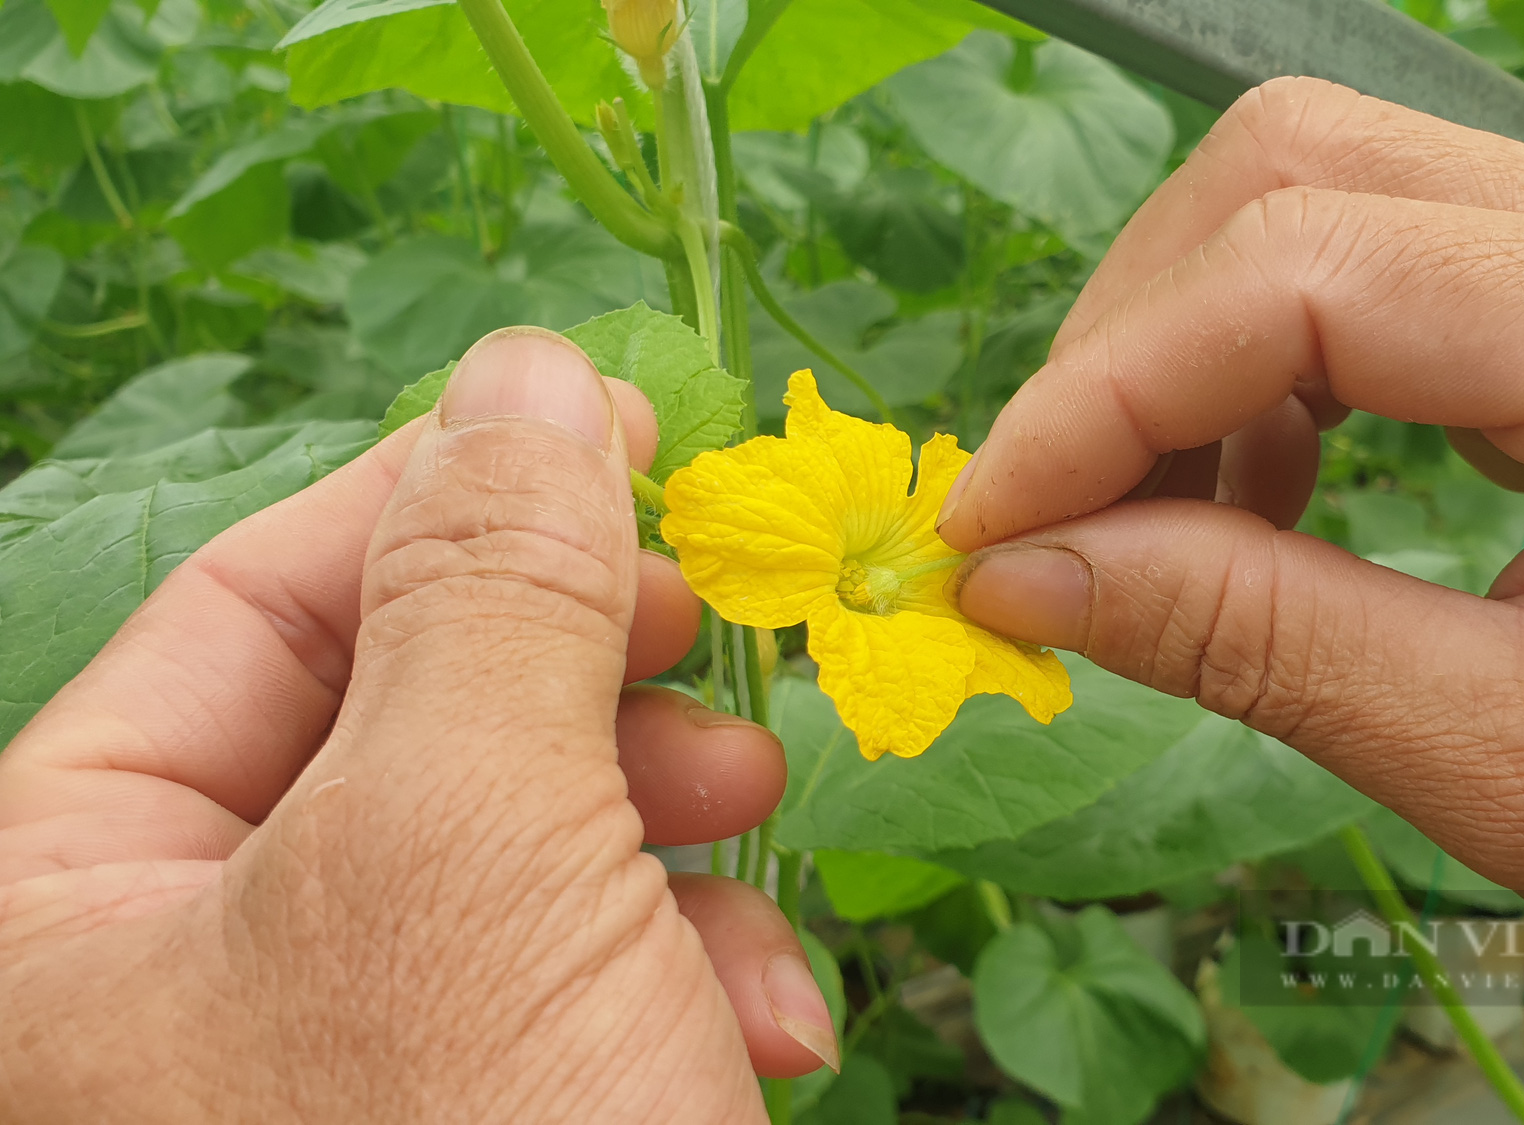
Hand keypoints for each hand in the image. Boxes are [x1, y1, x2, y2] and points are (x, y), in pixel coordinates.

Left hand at [0, 330, 834, 1120]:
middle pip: (405, 714)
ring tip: (753, 809)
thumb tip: (529, 372)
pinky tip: (761, 1012)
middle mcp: (181, 975)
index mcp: (66, 901)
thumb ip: (491, 589)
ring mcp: (334, 1049)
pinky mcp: (476, 1102)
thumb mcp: (473, 838)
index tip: (626, 433)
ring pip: (517, 837)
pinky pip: (569, 971)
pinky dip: (684, 961)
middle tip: (707, 628)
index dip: (450, 495)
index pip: (251, 603)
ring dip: (670, 819)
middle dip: (588, 675)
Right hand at [943, 80, 1523, 1073]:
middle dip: (1132, 342)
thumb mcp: (1511, 771)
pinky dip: (1263, 358)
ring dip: (1184, 341)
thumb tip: (1021, 576)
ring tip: (1142, 518)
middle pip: (1299, 171)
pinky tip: (1256, 489)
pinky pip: (1375, 247)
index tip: (986, 532)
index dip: (1109, 388)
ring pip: (1320, 185)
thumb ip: (1256, 646)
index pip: (1316, 272)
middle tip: (1051, 524)